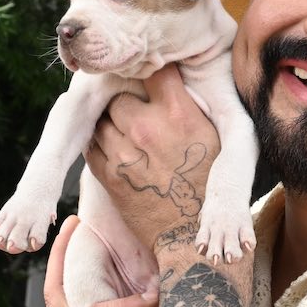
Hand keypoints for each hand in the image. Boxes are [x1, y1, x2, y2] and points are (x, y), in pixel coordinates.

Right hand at [43, 217, 157, 306]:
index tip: (76, 230)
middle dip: (61, 251)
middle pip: (55, 286)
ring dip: (112, 284)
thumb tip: (167, 289)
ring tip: (138, 274)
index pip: (68, 288)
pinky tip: (143, 301)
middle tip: (72, 221)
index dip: (68, 259)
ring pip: (79, 302)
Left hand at [85, 65, 219, 251]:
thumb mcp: (214, 139)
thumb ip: (192, 107)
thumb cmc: (207, 184)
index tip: (150, 78)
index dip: (150, 72)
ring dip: (110, 123)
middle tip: (136, 113)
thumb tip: (175, 80)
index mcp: (178, 115)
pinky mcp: (108, 174)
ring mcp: (124, 152)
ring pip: (102, 119)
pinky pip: (92, 145)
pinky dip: (100, 143)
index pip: (154, 71)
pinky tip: (116, 149)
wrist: (189, 234)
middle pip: (120, 94)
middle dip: (126, 101)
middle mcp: (147, 128)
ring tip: (126, 134)